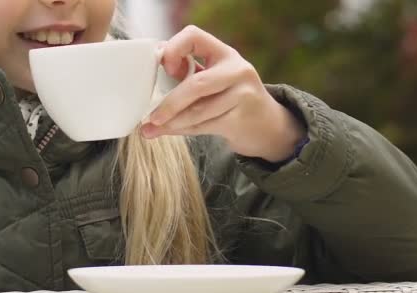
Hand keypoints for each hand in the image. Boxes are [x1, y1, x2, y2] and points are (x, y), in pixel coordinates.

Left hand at [141, 25, 305, 162]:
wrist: (267, 124)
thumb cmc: (231, 98)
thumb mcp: (215, 78)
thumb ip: (189, 74)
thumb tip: (149, 80)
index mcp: (225, 53)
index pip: (193, 36)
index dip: (174, 50)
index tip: (166, 69)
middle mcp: (237, 70)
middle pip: (196, 84)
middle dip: (170, 103)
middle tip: (150, 117)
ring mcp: (243, 95)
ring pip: (199, 111)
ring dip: (172, 122)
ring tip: (151, 129)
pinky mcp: (242, 119)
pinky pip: (205, 126)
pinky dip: (183, 130)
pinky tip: (169, 132)